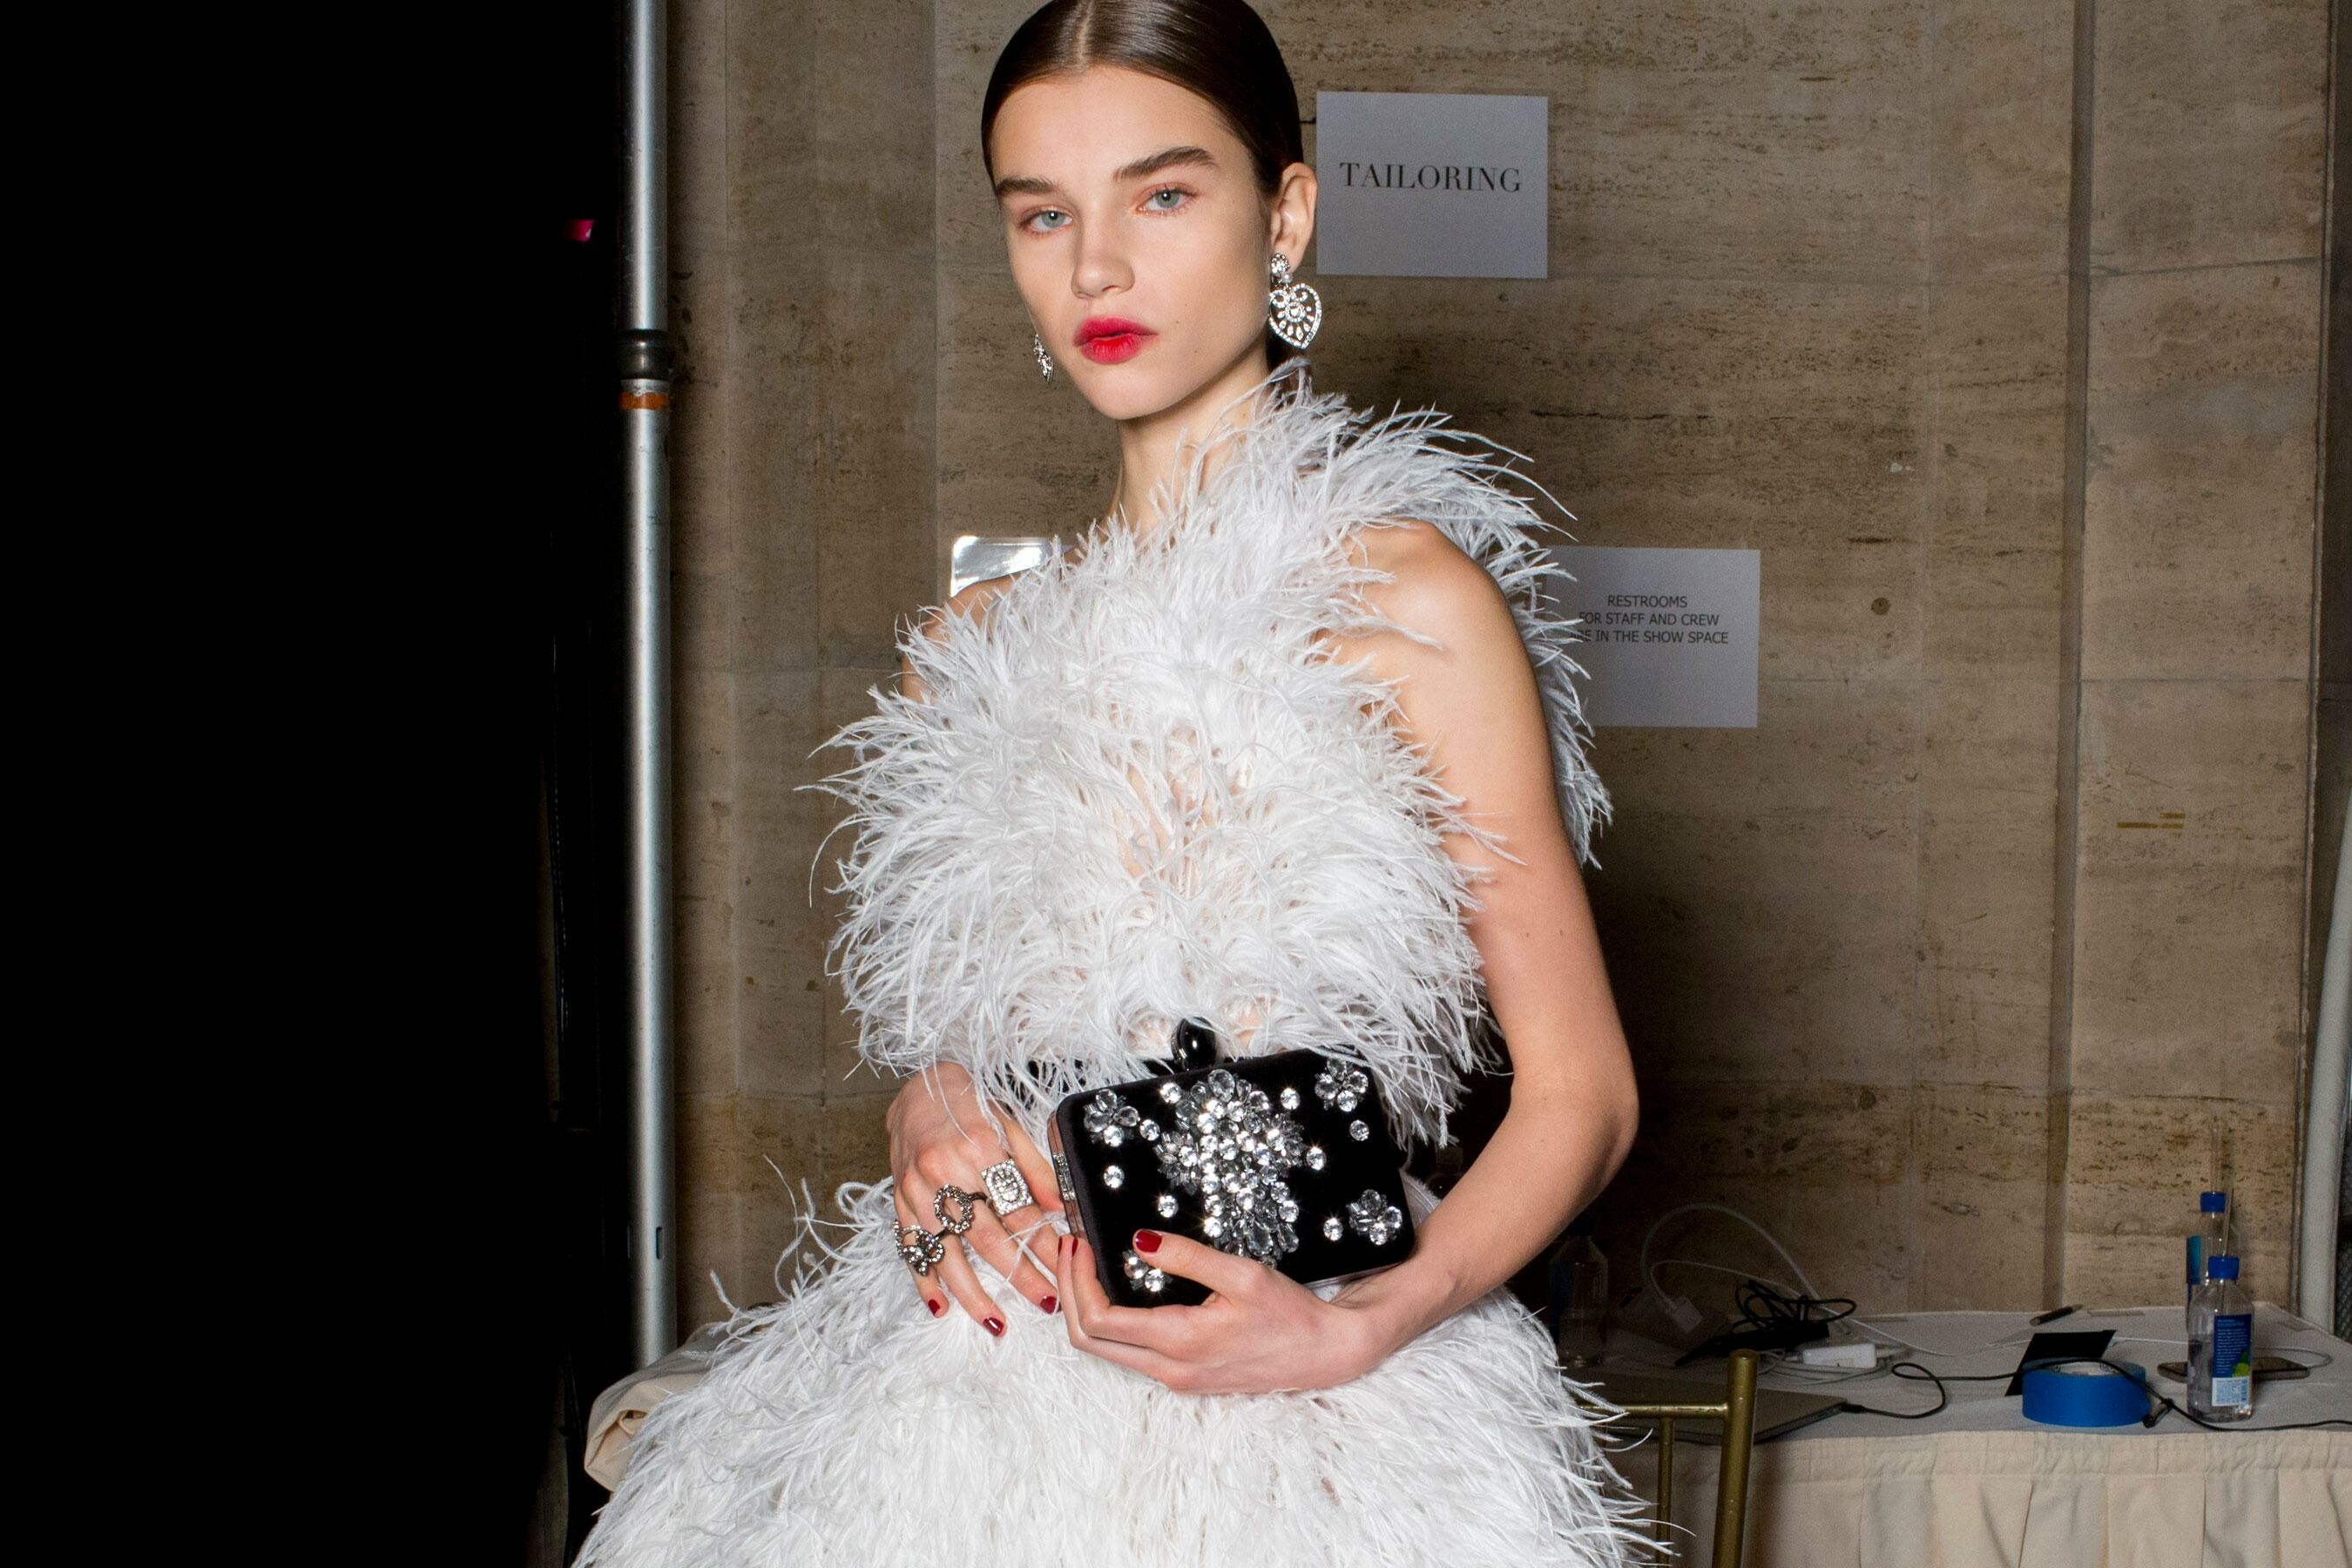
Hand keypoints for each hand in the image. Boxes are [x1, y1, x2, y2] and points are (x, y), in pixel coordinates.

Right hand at [888, 1063, 1064, 1332]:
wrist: (916, 1089)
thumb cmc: (969, 1105)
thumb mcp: (1009, 1125)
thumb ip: (1034, 1168)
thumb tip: (1061, 1208)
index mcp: (977, 1149)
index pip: (1017, 1208)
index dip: (1044, 1241)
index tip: (1066, 1264)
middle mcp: (942, 1173)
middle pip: (986, 1238)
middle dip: (1019, 1275)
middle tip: (1046, 1302)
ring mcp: (915, 1192)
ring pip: (946, 1253)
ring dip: (972, 1293)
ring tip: (997, 1323)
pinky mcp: (898, 1202)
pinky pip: (911, 1249)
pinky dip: (924, 1281)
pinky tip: (940, 1307)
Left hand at [1052, 1226, 1393, 1394]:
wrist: (1323, 1353)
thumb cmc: (1288, 1313)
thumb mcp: (1242, 1275)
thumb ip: (1188, 1258)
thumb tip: (1138, 1243)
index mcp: (1179, 1342)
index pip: (1098, 1321)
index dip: (1076, 1281)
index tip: (1079, 1243)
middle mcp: (1169, 1369)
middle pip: (1090, 1341)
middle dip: (1069, 1293)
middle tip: (1071, 1249)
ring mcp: (1175, 1378)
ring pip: (1107, 1350)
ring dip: (1087, 1309)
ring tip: (1088, 1263)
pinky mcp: (1185, 1377)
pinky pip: (1130, 1354)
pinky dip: (1111, 1322)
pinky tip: (1118, 1289)